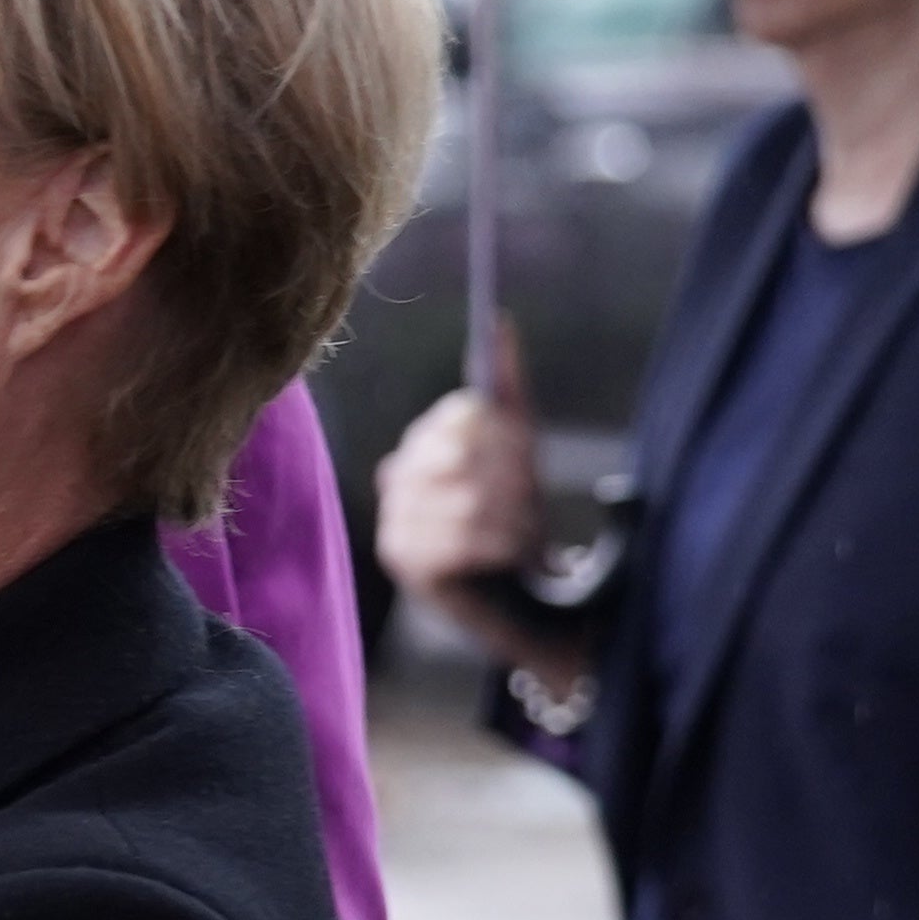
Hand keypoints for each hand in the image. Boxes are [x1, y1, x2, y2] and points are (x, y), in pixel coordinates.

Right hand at [372, 320, 580, 686]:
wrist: (521, 599)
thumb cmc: (519, 518)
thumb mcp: (519, 451)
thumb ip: (506, 389)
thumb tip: (501, 321)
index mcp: (421, 445)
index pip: (460, 417)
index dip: (503, 438)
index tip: (523, 458)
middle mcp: (398, 479)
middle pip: (461, 454)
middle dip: (507, 480)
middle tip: (522, 508)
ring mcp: (395, 520)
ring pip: (465, 499)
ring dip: (507, 520)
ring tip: (516, 538)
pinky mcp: (404, 561)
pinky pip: (460, 540)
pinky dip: (495, 550)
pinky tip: (502, 561)